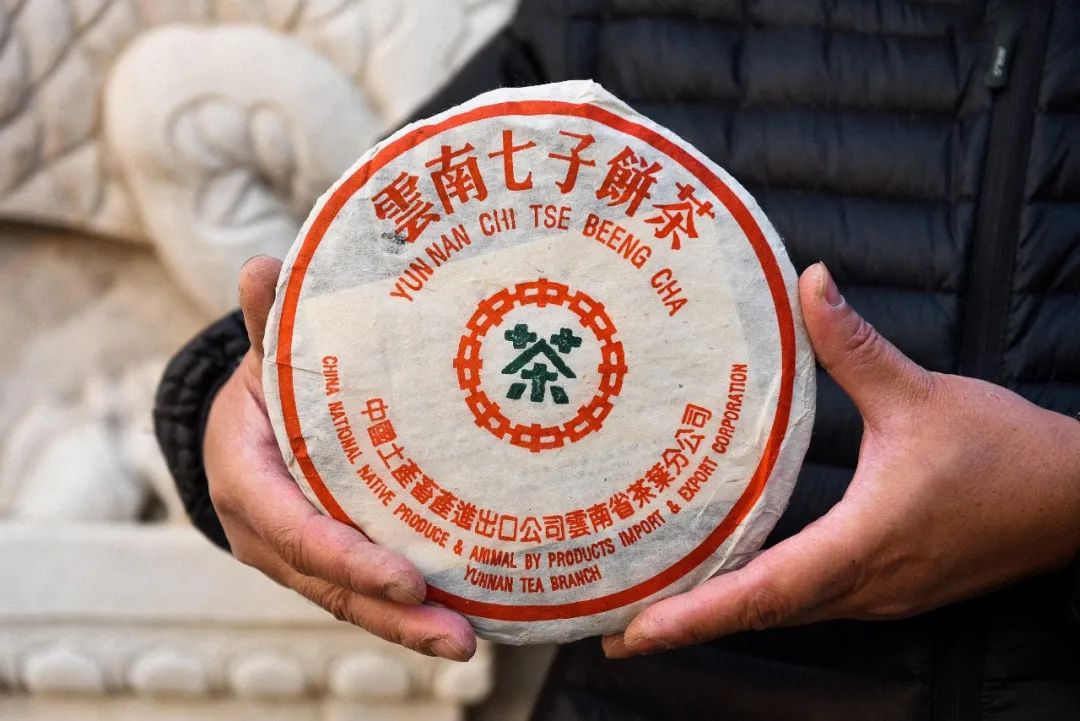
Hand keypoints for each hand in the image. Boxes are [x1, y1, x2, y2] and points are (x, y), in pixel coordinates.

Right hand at [204, 256, 475, 660]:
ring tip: (467, 641)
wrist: (245, 421)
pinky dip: (405, 611)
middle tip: (456, 636)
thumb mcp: (265, 353)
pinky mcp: (325, 562)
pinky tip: (461, 620)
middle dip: (391, 614)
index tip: (404, 576)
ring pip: (348, 600)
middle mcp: (266, 530)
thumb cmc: (264, 383)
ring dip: (407, 626)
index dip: (344, 556)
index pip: (292, 527)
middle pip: (328, 583)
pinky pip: (362, 593)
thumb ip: (268, 320)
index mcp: (247, 476)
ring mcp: (295, 554)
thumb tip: (260, 267)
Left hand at [603, 262, 1079, 657]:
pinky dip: (761, 603)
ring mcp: (879, 595)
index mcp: (867, 542)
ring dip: (721, 618)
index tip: (637, 632)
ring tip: (655, 616)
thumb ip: (854, 344)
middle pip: (761, 616)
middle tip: (615, 629)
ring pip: (784, 616)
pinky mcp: (889, 589)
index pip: (766, 590)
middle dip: (687, 627)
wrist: (1076, 499)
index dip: (697, 614)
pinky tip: (730, 586)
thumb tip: (811, 282)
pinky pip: (810, 605)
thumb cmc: (1004, 452)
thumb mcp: (921, 391)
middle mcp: (866, 584)